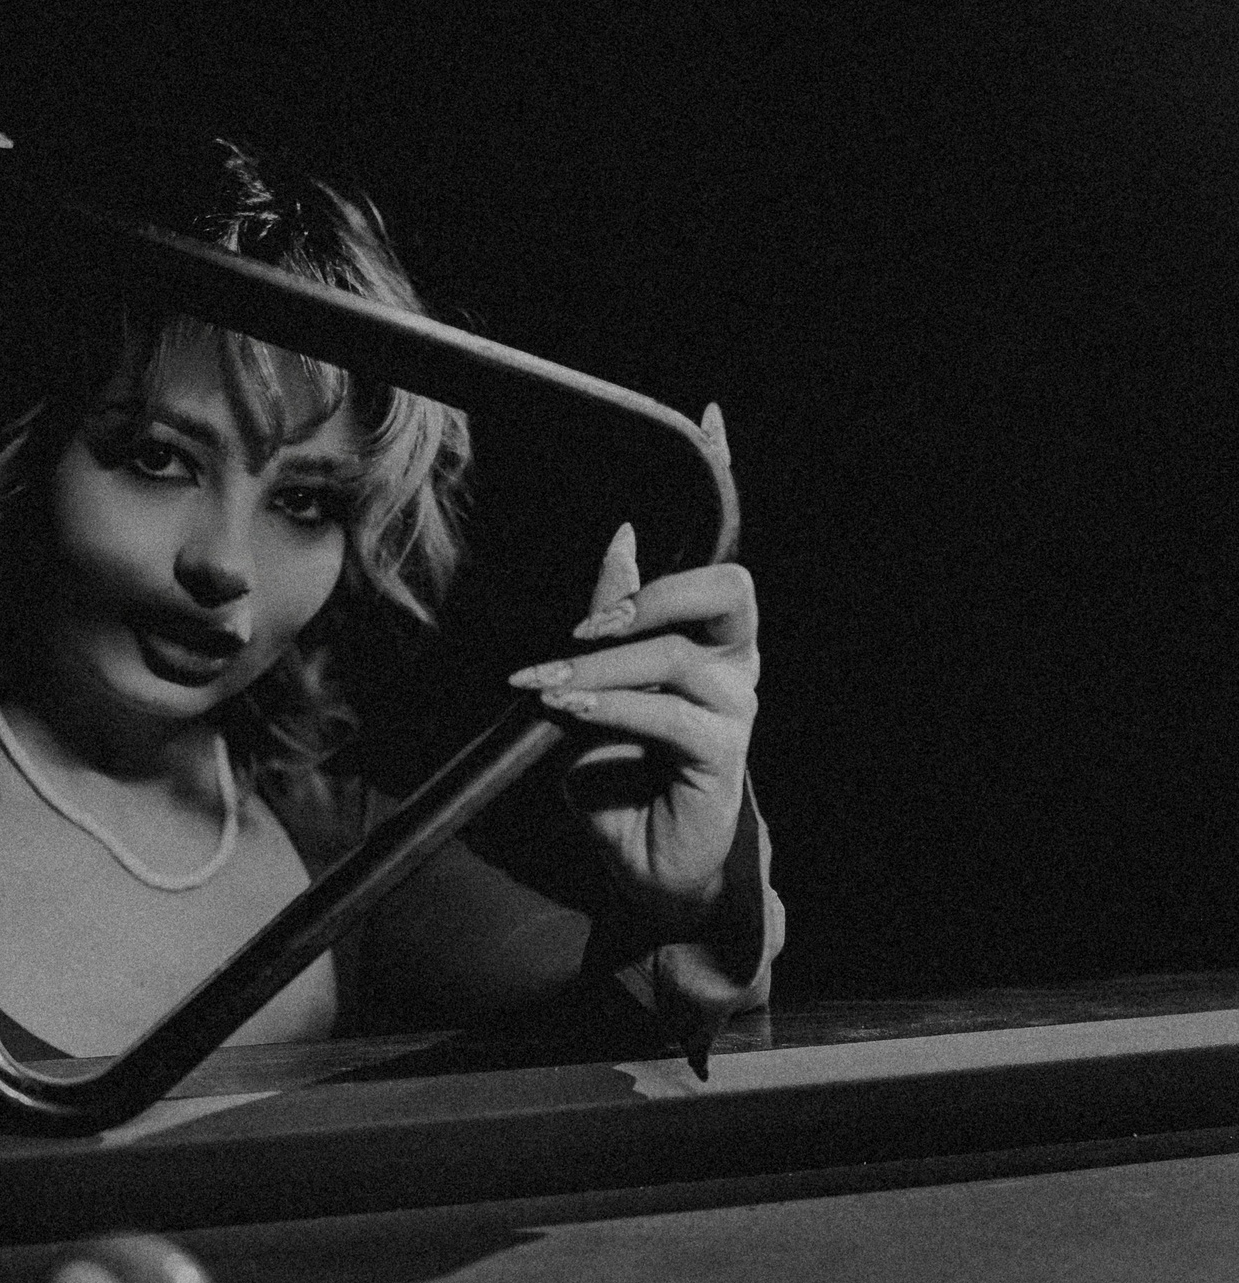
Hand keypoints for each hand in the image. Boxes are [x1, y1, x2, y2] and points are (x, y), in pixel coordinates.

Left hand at [507, 405, 757, 929]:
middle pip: (725, 587)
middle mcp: (736, 660)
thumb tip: (620, 536)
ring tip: (546, 688)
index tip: (710, 415)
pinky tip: (568, 709)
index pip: (722, 545)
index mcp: (709, 632)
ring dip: (600, 669)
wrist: (645, 867)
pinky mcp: (722, 755)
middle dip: (654, 594)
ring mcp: (736, 706)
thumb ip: (610, 617)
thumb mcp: (598, 685)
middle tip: (588, 626)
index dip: (724, 477)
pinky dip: (610, 706)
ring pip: (676, 656)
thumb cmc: (623, 775)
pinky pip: (666, 712)